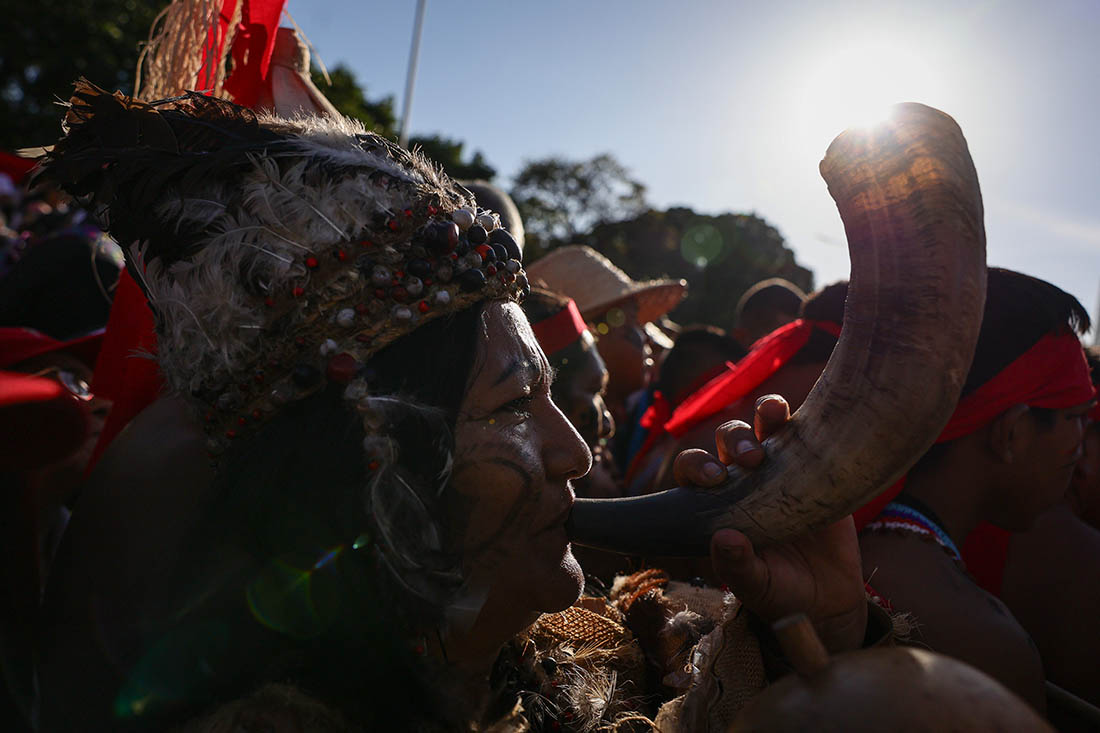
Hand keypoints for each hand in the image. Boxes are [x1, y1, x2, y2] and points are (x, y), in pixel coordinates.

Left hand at [672, 395, 866, 651]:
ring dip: (764, 416)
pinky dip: (801, 418)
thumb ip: (737, 566)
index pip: (693, 471)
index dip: (697, 466)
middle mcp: (743, 479)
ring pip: (762, 426)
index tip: (715, 478)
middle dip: (734, 440)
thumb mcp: (757, 586)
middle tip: (751, 460)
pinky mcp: (815, 464)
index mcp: (717, 503)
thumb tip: (723, 538)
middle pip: (728, 440)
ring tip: (775, 420)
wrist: (829, 598)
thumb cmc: (781, 591)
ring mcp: (780, 467)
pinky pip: (805, 432)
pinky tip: (804, 416)